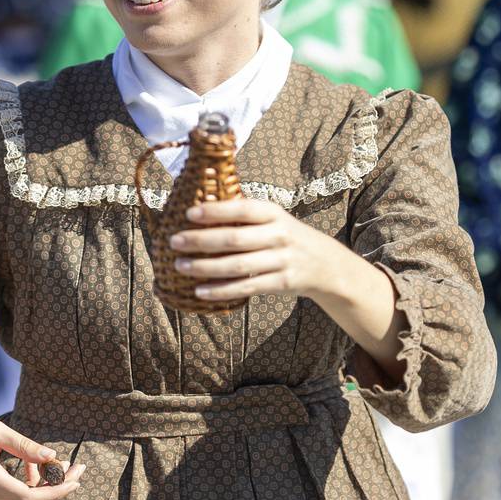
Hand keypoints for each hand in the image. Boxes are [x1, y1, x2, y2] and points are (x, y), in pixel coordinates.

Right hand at [0, 402, 84, 499]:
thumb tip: (53, 457)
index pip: (32, 497)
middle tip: (76, 469)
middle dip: (57, 489)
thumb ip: (25, 446)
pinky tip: (33, 469)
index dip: (59, 490)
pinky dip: (28, 488)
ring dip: (43, 489)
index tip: (78, 477)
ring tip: (55, 464)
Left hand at [166, 198, 328, 303]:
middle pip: (234, 239)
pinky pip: (247, 287)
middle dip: (201, 241)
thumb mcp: (273, 218)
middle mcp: (278, 235)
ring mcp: (281, 260)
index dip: (215, 211)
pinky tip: (200, 291)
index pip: (241, 209)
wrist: (325, 263)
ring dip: (206, 267)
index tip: (189, 213)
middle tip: (175, 241)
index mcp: (273, 213)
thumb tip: (200, 209)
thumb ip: (244, 215)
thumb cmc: (285, 236)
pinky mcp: (281, 283)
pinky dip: (222, 290)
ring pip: (238, 266)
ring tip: (180, 266)